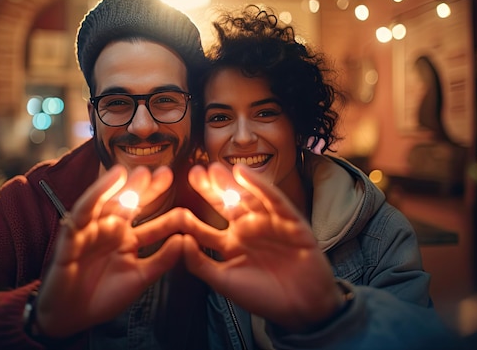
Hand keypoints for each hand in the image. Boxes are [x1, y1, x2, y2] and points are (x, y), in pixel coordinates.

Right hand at [34, 165, 183, 337]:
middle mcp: (109, 229)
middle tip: (166, 173)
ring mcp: (91, 229)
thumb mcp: (139, 278)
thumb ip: (162, 259)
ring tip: (142, 172)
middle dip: (147, 189)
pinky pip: (84, 210)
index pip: (149, 218)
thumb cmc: (103, 297)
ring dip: (125, 185)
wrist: (70, 316)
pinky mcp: (72, 234)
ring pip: (108, 201)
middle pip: (130, 203)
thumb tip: (186, 240)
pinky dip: (97, 193)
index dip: (166, 209)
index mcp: (126, 239)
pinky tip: (112, 179)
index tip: (187, 201)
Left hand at [183, 162, 342, 331]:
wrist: (303, 308)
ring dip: (230, 183)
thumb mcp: (225, 282)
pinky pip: (272, 199)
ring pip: (245, 197)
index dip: (189, 218)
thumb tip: (179, 241)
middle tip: (194, 172)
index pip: (205, 227)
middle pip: (224, 205)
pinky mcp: (289, 220)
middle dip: (209, 189)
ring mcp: (268, 223)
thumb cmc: (264, 297)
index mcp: (231, 245)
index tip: (173, 208)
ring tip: (213, 169)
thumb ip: (200, 264)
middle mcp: (247, 230)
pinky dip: (258, 185)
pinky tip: (242, 173)